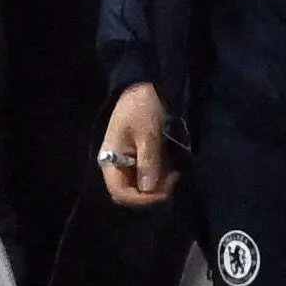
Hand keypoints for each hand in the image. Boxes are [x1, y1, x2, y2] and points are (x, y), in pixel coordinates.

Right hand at [99, 81, 175, 205]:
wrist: (142, 86)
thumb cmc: (142, 108)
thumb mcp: (148, 134)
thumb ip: (148, 161)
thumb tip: (149, 190)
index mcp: (110, 161)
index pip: (121, 194)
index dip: (142, 200)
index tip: (165, 192)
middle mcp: (115, 166)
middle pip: (131, 193)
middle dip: (153, 193)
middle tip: (174, 178)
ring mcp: (126, 163)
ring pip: (141, 186)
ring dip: (159, 184)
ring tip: (175, 170)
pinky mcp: (137, 158)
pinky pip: (147, 175)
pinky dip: (160, 175)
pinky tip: (172, 166)